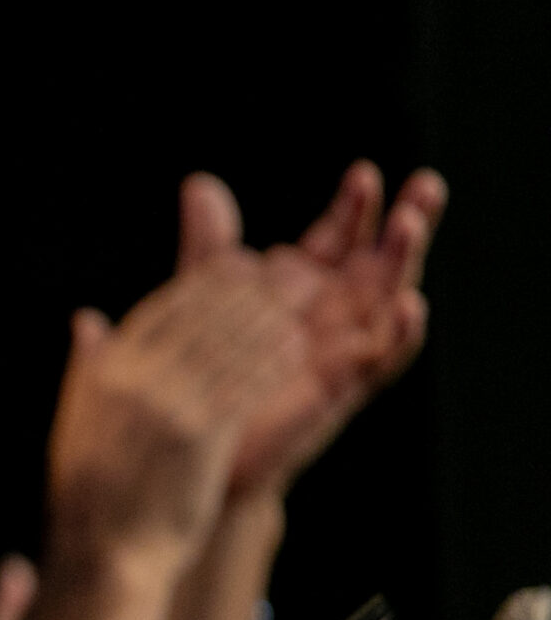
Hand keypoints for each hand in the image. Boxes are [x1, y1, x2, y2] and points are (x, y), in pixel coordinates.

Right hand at [43, 250, 304, 573]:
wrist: (107, 550)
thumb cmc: (96, 492)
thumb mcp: (76, 420)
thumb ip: (87, 365)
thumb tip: (86, 319)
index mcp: (104, 371)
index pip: (165, 306)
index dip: (209, 281)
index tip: (243, 265)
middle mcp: (133, 381)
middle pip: (203, 317)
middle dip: (252, 292)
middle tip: (293, 274)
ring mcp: (166, 406)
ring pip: (229, 346)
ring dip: (271, 320)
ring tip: (305, 304)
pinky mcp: (199, 436)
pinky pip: (244, 386)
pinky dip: (272, 363)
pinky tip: (297, 350)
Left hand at [177, 164, 444, 502]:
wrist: (196, 446)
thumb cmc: (206, 372)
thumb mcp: (205, 299)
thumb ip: (211, 245)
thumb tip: (201, 184)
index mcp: (305, 289)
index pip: (340, 238)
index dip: (354, 208)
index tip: (362, 174)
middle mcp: (333, 316)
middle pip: (380, 261)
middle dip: (405, 222)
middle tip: (424, 184)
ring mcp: (341, 352)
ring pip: (388, 301)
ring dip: (404, 263)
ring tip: (411, 226)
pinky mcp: (340, 388)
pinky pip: (382, 360)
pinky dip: (400, 333)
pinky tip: (410, 305)